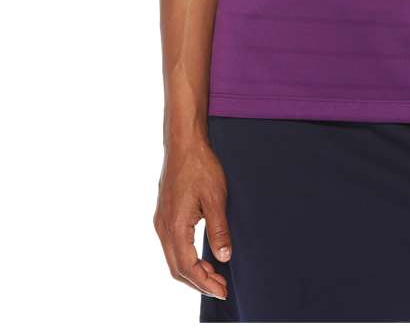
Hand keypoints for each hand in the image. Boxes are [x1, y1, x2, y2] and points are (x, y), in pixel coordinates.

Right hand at [154, 138, 230, 298]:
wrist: (184, 143)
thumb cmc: (200, 166)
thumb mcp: (216, 198)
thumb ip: (219, 230)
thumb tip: (224, 257)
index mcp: (175, 226)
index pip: (187, 267)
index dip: (205, 283)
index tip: (222, 290)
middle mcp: (163, 228)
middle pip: (177, 268)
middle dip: (199, 282)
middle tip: (221, 287)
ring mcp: (161, 221)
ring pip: (173, 258)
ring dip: (192, 271)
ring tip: (214, 275)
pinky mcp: (164, 215)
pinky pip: (172, 246)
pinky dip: (186, 258)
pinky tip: (201, 257)